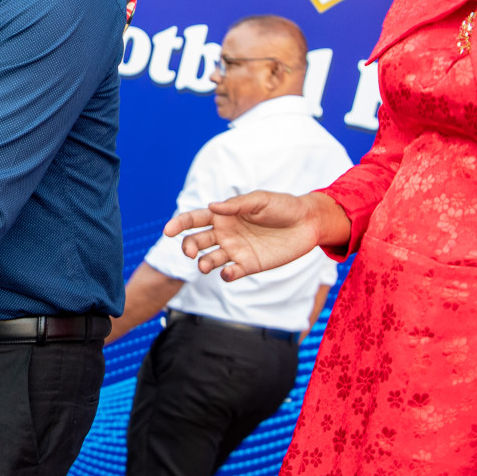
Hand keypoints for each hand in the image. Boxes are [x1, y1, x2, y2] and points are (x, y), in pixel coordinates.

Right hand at [166, 190, 337, 281]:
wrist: (308, 223)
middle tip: (190, 252)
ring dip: (203, 263)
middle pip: (197, 241)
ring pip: (210, 258)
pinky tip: (229, 273)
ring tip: (204, 265)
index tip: (168, 231)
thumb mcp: (260, 200)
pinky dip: (226, 274)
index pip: (194, 220)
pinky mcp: (249, 265)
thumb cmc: (283, 207)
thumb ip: (236, 205)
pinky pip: (232, 272)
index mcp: (223, 215)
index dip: (179, 224)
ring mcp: (235, 250)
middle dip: (188, 247)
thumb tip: (212, 208)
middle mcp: (224, 233)